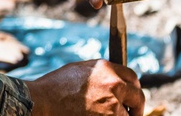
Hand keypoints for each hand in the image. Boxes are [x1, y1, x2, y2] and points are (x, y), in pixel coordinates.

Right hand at [25, 59, 144, 115]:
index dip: (133, 87)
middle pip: (138, 96)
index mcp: (106, 69)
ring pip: (128, 115)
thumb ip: (99, 73)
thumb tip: (111, 78)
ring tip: (106, 115)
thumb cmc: (54, 86)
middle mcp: (113, 84)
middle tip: (132, 113)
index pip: (132, 77)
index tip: (131, 96)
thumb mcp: (78, 69)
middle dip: (136, 106)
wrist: (42, 101)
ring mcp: (112, 105)